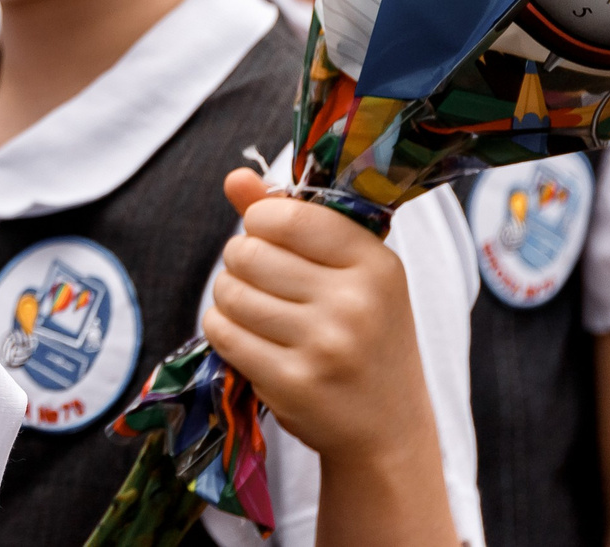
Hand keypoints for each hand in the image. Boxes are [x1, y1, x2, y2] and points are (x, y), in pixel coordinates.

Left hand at [202, 169, 456, 546]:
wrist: (387, 431)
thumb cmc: (365, 338)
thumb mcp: (349, 273)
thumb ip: (292, 219)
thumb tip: (235, 178)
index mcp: (376, 264)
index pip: (285, 216)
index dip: (261, 224)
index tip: (274, 243)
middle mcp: (355, 303)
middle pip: (246, 252)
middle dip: (241, 264)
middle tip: (268, 286)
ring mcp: (324, 346)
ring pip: (227, 291)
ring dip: (229, 299)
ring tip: (261, 315)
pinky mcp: (292, 383)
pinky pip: (222, 331)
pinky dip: (224, 330)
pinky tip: (251, 340)